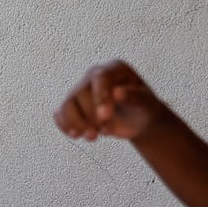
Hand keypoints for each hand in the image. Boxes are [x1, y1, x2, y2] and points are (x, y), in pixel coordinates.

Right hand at [53, 60, 170, 141]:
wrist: (137, 120)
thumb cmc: (143, 108)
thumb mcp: (147, 103)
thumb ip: (135, 97)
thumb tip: (118, 93)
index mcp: (114, 69)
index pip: (100, 78)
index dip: (99, 98)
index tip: (104, 118)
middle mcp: (94, 76)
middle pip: (80, 93)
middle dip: (91, 116)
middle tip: (106, 131)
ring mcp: (81, 89)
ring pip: (67, 104)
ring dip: (77, 124)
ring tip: (93, 137)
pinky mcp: (72, 105)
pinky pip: (60, 114)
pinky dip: (65, 126)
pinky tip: (77, 135)